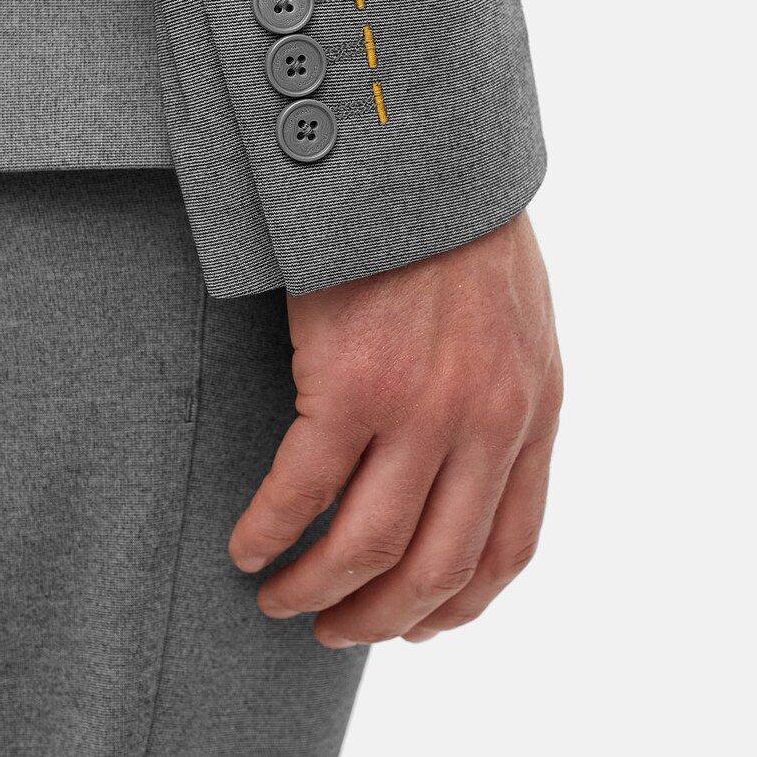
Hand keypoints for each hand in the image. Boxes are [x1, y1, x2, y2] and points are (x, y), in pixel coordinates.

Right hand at [228, 211, 561, 646]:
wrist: (418, 150)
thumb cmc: (457, 225)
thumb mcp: (518, 319)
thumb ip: (507, 398)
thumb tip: (470, 466)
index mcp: (532, 410)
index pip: (507, 549)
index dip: (455, 606)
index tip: (413, 625)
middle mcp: (486, 425)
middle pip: (435, 568)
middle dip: (379, 617)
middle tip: (334, 628)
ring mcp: (420, 409)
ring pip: (365, 549)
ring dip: (316, 589)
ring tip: (280, 595)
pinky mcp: (349, 383)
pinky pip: (300, 493)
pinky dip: (268, 532)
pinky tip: (247, 543)